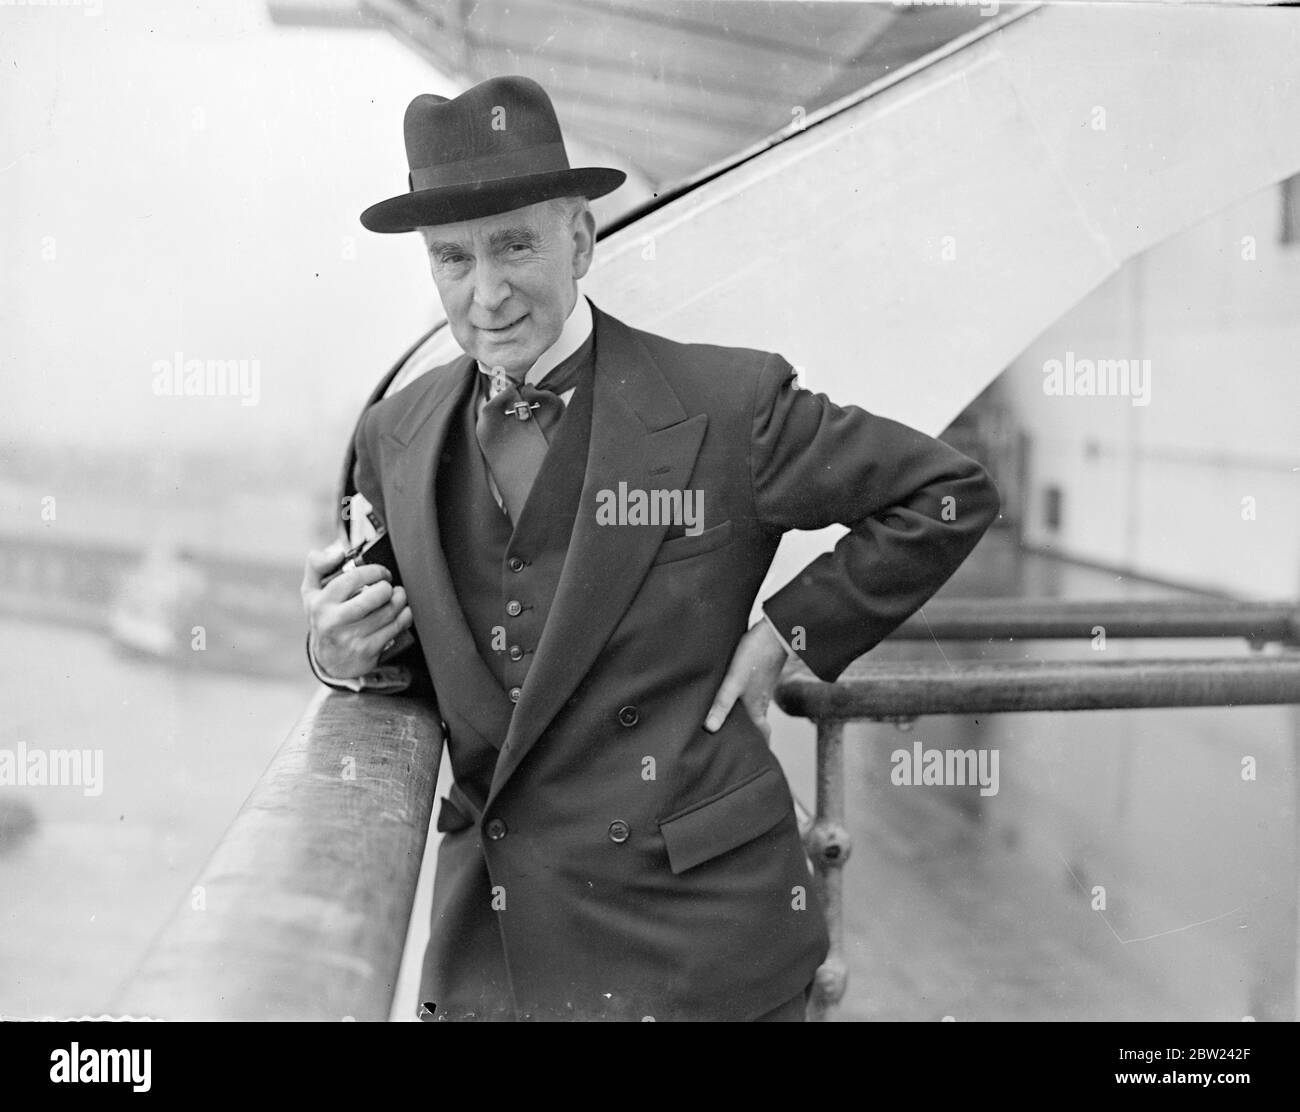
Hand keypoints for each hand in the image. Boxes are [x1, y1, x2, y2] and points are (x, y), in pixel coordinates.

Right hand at [300, 542, 413, 679]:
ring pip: (388, 612)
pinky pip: (395, 628)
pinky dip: (405, 616)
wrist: (329, 661)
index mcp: (320, 602)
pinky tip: (402, 611)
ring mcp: (352, 637)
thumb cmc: (325, 618)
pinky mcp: (368, 651)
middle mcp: (334, 621)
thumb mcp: (311, 593)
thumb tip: (338, 552)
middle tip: (389, 586)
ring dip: (400, 600)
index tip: (381, 573)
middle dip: (388, 587)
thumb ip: (317, 565)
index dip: (374, 571)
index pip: (353, 578)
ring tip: (398, 596)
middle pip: (375, 596)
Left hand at [704, 619, 789, 738]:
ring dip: (744, 719)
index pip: (763, 736)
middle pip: (756, 725)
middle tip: (734, 746)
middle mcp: (761, 702)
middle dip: (748, 737)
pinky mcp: (758, 675)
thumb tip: (710, 728)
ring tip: (727, 724)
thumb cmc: (755, 656)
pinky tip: (730, 696)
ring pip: (753, 710)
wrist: (775, 631)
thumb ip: (722, 704)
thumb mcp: (734, 681)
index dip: (760, 749)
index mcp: (757, 708)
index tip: (752, 761)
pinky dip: (742, 702)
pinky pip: (750, 696)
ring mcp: (761, 688)